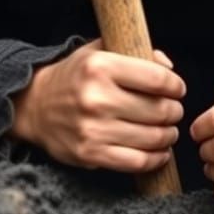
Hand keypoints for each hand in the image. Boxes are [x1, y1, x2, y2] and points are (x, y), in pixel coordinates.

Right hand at [10, 39, 184, 173]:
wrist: (35, 106)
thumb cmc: (75, 76)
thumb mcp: (100, 50)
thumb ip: (136, 52)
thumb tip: (168, 67)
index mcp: (101, 66)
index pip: (156, 78)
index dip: (175, 85)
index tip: (178, 89)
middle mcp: (96, 97)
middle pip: (158, 110)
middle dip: (174, 111)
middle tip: (175, 111)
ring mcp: (92, 129)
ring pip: (151, 137)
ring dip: (169, 135)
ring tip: (169, 130)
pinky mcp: (90, 155)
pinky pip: (136, 162)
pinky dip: (155, 158)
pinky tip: (159, 151)